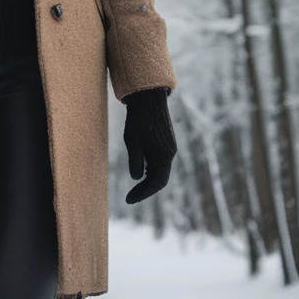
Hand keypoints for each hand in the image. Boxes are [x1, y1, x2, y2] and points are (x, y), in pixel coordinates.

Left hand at [122, 87, 175, 203]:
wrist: (149, 98)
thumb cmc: (138, 118)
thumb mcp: (132, 141)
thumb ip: (135, 161)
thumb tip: (137, 179)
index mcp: (163, 155)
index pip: (156, 183)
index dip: (142, 193)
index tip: (128, 200)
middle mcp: (170, 153)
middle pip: (160, 180)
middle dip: (146, 190)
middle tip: (130, 198)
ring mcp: (170, 148)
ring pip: (161, 171)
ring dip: (149, 181)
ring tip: (135, 189)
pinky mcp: (167, 143)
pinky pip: (161, 163)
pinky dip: (151, 171)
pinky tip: (141, 173)